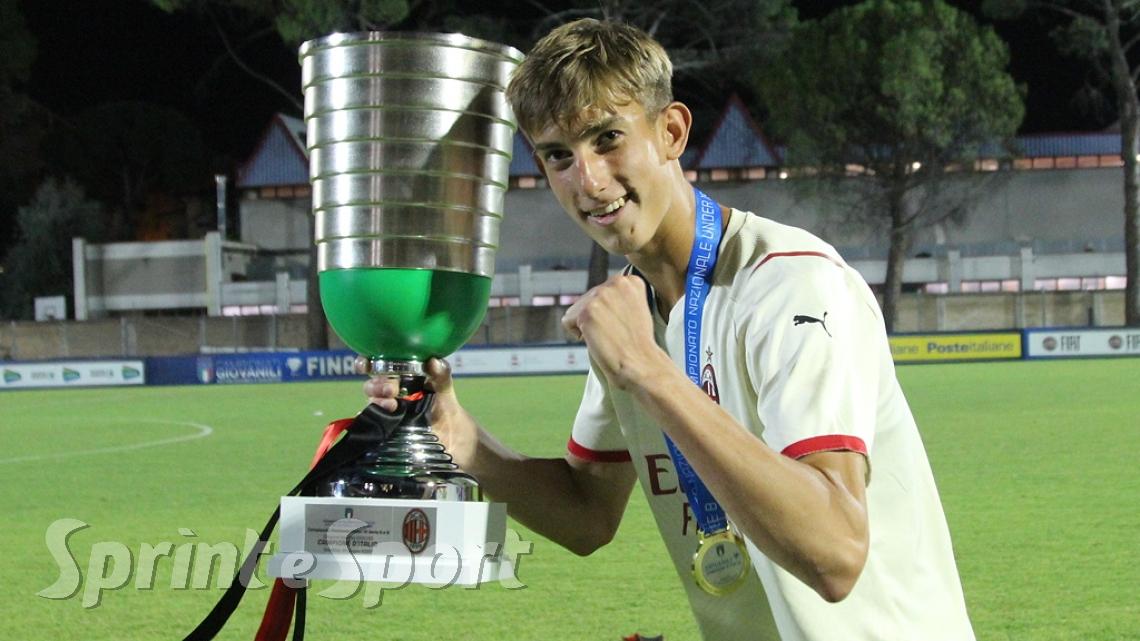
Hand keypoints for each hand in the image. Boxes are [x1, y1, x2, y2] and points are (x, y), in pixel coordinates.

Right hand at [363, 357, 477, 465]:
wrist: (453, 437)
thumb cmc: (445, 408)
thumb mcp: (445, 390)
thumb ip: (441, 375)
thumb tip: (434, 361)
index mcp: (400, 379)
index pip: (376, 367)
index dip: (366, 363)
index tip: (365, 363)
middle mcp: (389, 395)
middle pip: (372, 386)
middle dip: (377, 385)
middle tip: (391, 389)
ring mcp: (386, 414)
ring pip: (371, 405)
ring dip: (376, 402)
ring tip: (391, 405)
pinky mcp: (387, 431)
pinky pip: (372, 426)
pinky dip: (370, 422)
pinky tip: (375, 420)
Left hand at [562, 274, 669, 389]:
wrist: (640, 364)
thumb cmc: (637, 344)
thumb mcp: (636, 308)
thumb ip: (618, 297)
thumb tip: (599, 296)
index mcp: (629, 280)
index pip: (601, 292)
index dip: (608, 312)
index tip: (623, 324)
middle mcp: (616, 282)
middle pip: (587, 299)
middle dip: (596, 318)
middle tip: (615, 333)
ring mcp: (601, 295)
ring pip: (576, 310)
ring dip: (587, 326)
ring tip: (608, 336)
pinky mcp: (587, 311)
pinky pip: (568, 321)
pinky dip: (578, 335)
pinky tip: (597, 340)